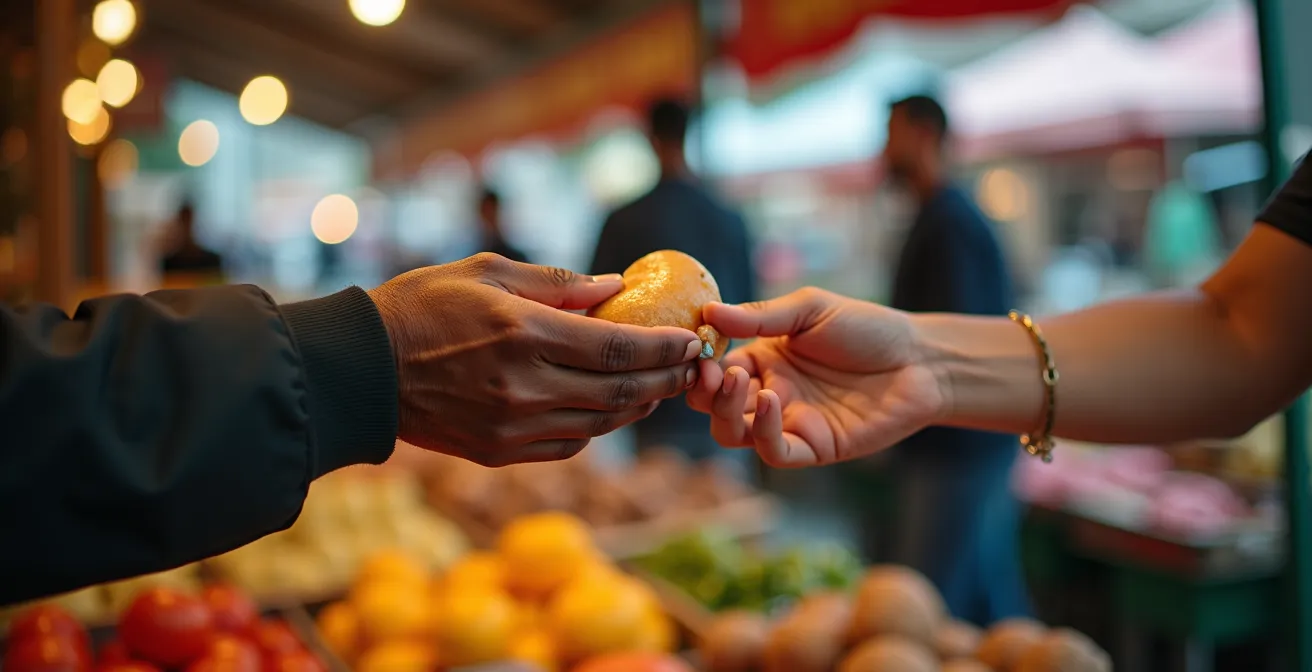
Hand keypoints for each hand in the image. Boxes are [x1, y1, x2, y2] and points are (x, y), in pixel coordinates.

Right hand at [369, 253, 702, 466]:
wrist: (360, 369)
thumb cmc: (421, 306)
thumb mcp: (486, 272)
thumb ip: (557, 282)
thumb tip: (617, 289)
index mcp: (521, 334)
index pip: (615, 347)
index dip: (662, 347)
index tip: (691, 339)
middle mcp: (522, 386)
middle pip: (618, 390)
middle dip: (664, 378)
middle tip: (691, 365)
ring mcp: (511, 426)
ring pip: (599, 422)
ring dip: (638, 405)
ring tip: (659, 384)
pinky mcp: (498, 452)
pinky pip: (567, 444)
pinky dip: (598, 427)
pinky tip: (610, 408)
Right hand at [687, 288, 945, 466]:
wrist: (920, 359)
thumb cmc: (868, 329)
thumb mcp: (811, 309)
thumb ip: (761, 316)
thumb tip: (709, 313)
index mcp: (763, 359)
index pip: (714, 369)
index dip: (701, 365)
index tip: (697, 351)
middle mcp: (769, 393)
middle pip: (715, 407)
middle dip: (705, 393)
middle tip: (713, 374)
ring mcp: (790, 423)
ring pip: (735, 434)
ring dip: (725, 412)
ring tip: (737, 382)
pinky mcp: (815, 447)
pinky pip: (775, 452)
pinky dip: (764, 431)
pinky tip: (771, 400)